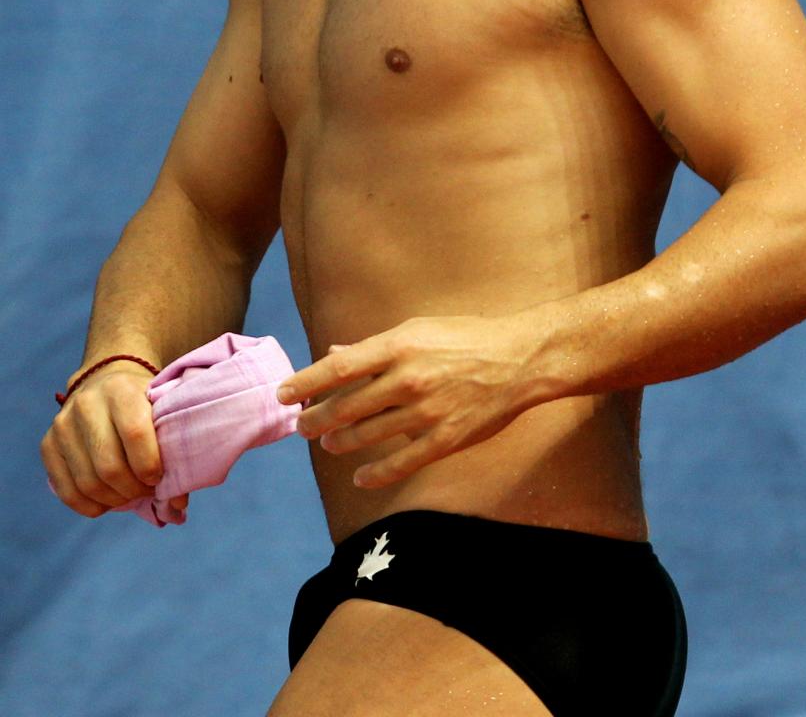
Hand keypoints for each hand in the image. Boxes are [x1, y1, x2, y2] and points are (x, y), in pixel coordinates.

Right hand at [41, 363, 188, 518]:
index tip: (160, 477)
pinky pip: (67, 491)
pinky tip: (108, 502)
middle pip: (110, 467)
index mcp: (120, 389)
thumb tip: (178, 502)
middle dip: (134, 490)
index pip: (135, 434)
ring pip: (88, 483)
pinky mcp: (47, 444)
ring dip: (115, 500)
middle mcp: (87, 404)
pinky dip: (91, 506)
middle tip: (147, 491)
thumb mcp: (161, 408)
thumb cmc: (142, 402)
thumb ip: (172, 445)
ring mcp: (62, 424)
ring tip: (131, 495)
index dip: (150, 466)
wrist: (105, 381)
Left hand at [277, 313, 554, 489]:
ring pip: (367, 436)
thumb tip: (334, 354)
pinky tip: (361, 477)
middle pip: (346, 407)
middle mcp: (408, 379)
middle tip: (301, 426)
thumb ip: (375, 348)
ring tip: (327, 444)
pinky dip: (375, 473)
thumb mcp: (418, 330)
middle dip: (316, 419)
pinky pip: (400, 463)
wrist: (520, 359)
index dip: (305, 383)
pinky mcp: (445, 440)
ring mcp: (426, 412)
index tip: (282, 393)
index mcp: (399, 346)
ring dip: (340, 443)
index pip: (338, 368)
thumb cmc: (466, 338)